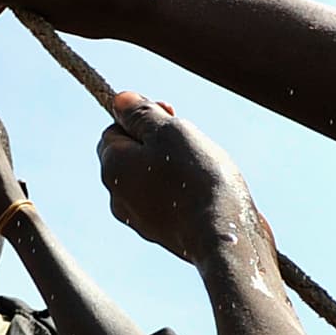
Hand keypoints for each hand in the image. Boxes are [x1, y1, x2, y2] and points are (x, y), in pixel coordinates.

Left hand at [94, 98, 258, 263]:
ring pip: (150, 177)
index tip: (171, 113)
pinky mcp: (163, 233)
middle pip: (130, 155)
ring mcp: (139, 219)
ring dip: (170, 165)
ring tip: (199, 165)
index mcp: (112, 167)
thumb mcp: (169, 131)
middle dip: (156, 141)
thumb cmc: (196, 177)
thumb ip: (141, 114)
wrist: (223, 234)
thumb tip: (119, 100)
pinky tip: (203, 190)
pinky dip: (180, 190)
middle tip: (187, 138)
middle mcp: (118, 196)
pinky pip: (166, 200)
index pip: (113, 129)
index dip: (141, 117)